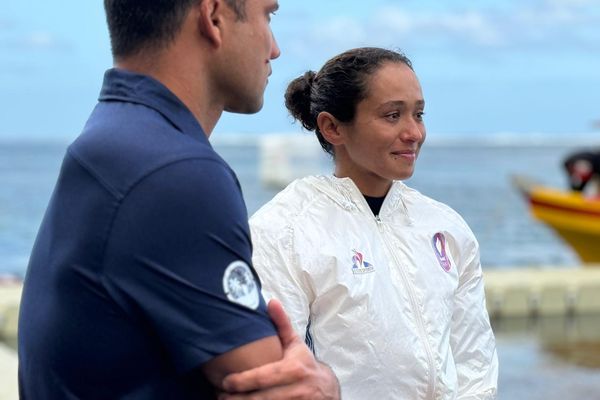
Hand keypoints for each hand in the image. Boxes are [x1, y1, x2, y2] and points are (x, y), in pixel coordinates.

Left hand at [219, 299, 339, 399]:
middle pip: (259, 399)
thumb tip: (271, 301)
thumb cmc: (304, 364)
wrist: (327, 389)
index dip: (240, 381)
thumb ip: (281, 324)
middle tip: (220, 395)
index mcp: (293, 369)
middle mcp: (296, 389)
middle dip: (236, 399)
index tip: (224, 382)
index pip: (261, 377)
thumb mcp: (295, 344)